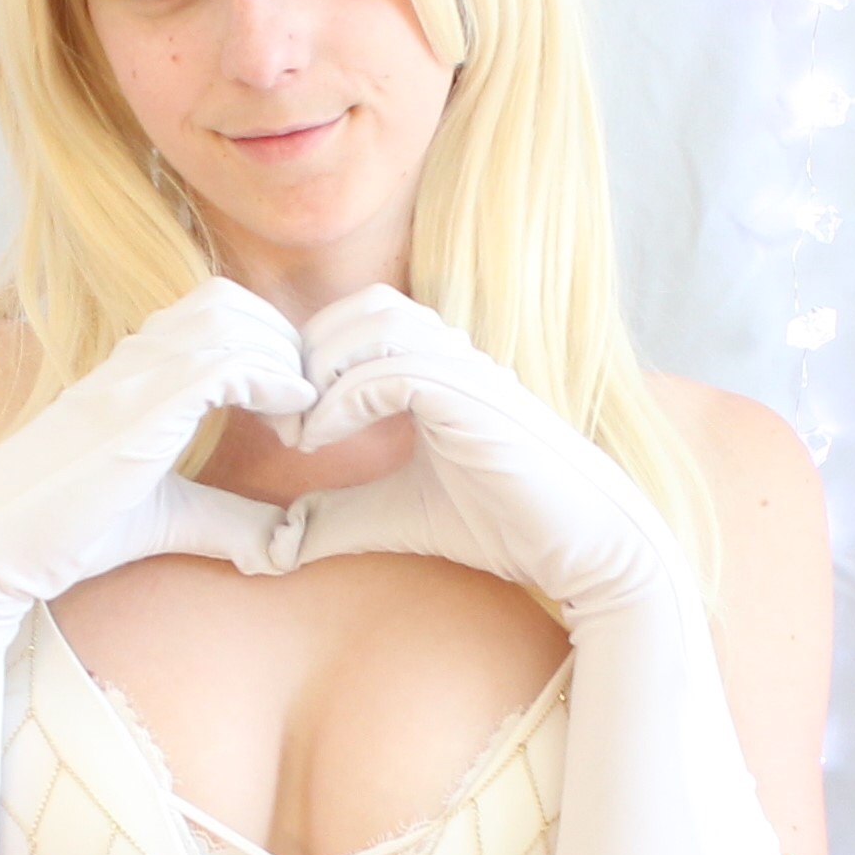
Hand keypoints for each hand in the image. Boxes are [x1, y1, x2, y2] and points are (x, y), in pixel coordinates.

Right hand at [0, 280, 312, 630]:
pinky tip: (289, 418)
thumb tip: (284, 542)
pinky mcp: (134, 413)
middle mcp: (131, 360)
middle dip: (282, 343)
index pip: (214, 310)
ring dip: (281, 359)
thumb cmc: (67, 531)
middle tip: (305, 407)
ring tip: (299, 417)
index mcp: (133, 371)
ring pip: (228, 320)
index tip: (293, 406)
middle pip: (228, 301)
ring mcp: (130, 380)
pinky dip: (272, 380)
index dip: (267, 343)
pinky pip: (222, 363)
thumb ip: (224, 519)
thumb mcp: (168, 519)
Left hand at [281, 286, 674, 618]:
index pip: (362, 321)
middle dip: (308, 354)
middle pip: (363, 308)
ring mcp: (469, 370)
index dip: (310, 358)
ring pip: (376, 325)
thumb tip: (275, 540)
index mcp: (440, 369)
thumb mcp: (394, 517)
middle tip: (282, 420)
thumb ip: (337, 515)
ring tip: (302, 430)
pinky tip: (320, 441)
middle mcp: (455, 356)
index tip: (282, 423)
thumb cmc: (503, 526)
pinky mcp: (475, 397)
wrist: (579, 546)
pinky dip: (341, 401)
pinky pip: (392, 371)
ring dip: (321, 370)